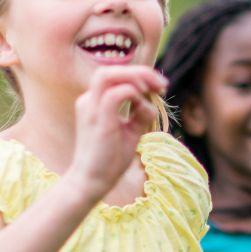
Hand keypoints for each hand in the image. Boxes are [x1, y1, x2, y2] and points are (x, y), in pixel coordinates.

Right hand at [64, 65, 165, 201]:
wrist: (91, 182)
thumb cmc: (109, 160)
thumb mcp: (130, 132)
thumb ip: (139, 114)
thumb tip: (150, 101)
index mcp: (93, 101)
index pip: (115, 75)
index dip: (140, 75)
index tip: (160, 88)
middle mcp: (88, 100)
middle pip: (110, 69)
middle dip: (140, 71)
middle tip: (162, 85)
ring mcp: (90, 108)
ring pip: (108, 74)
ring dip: (136, 77)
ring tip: (155, 89)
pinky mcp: (98, 118)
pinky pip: (116, 94)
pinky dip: (134, 95)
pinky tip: (144, 107)